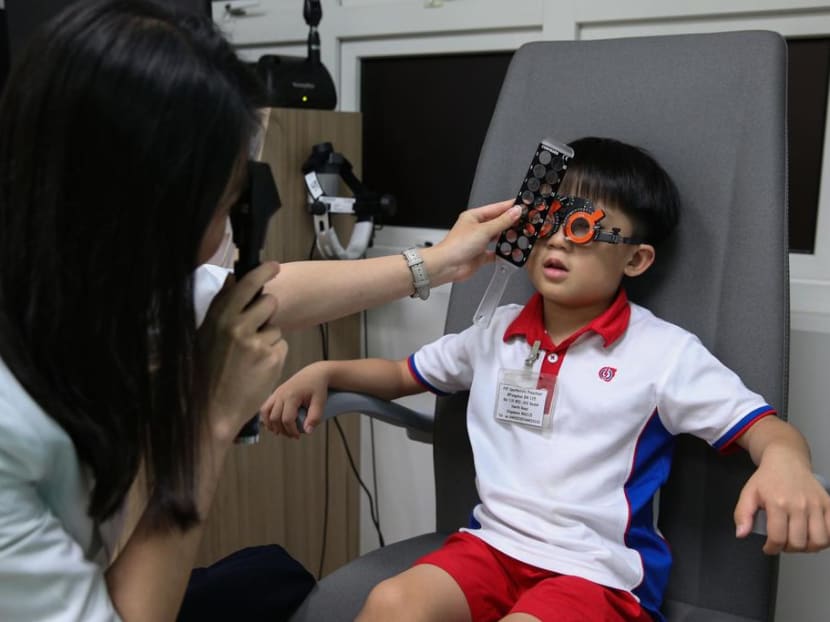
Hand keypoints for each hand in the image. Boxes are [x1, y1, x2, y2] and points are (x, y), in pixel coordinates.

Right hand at [197, 261, 288, 444]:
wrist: (210, 410)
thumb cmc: (204, 374)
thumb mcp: (203, 337)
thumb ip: (220, 309)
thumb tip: (232, 280)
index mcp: (218, 318)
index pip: (245, 284)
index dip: (262, 272)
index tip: (273, 266)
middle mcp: (238, 326)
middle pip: (269, 302)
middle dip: (267, 311)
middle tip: (256, 328)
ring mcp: (257, 342)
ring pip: (276, 327)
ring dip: (268, 338)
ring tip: (249, 357)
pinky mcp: (272, 358)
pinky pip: (281, 346)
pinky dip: (273, 355)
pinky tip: (256, 369)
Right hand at [261, 362, 329, 438]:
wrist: (315, 373)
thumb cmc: (318, 387)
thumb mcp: (320, 402)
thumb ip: (315, 417)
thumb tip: (307, 432)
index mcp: (292, 396)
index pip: (287, 419)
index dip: (291, 431)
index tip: (298, 436)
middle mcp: (281, 394)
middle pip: (275, 418)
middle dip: (282, 430)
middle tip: (292, 435)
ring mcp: (277, 393)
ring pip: (265, 412)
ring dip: (271, 424)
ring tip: (280, 432)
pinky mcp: (276, 393)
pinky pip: (265, 406)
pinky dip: (266, 417)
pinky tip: (273, 424)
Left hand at [423, 199, 520, 284]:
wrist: (447, 266)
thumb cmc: (457, 245)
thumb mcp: (484, 230)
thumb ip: (502, 221)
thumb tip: (516, 211)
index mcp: (474, 216)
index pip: (497, 208)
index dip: (511, 207)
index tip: (524, 205)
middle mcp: (477, 228)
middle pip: (499, 223)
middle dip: (512, 223)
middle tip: (528, 222)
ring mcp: (479, 242)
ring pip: (499, 238)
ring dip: (509, 238)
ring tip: (522, 236)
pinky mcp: (481, 256)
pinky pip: (496, 253)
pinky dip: (504, 253)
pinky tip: (512, 252)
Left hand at [734, 446, 829, 552]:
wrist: (786, 460)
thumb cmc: (767, 478)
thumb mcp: (748, 493)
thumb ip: (742, 514)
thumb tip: (741, 534)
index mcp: (777, 503)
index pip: (778, 538)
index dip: (772, 548)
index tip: (769, 548)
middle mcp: (799, 505)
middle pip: (799, 543)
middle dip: (788, 549)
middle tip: (783, 543)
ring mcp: (816, 505)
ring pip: (819, 541)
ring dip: (808, 547)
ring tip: (798, 541)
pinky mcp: (829, 504)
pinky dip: (827, 539)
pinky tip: (814, 536)